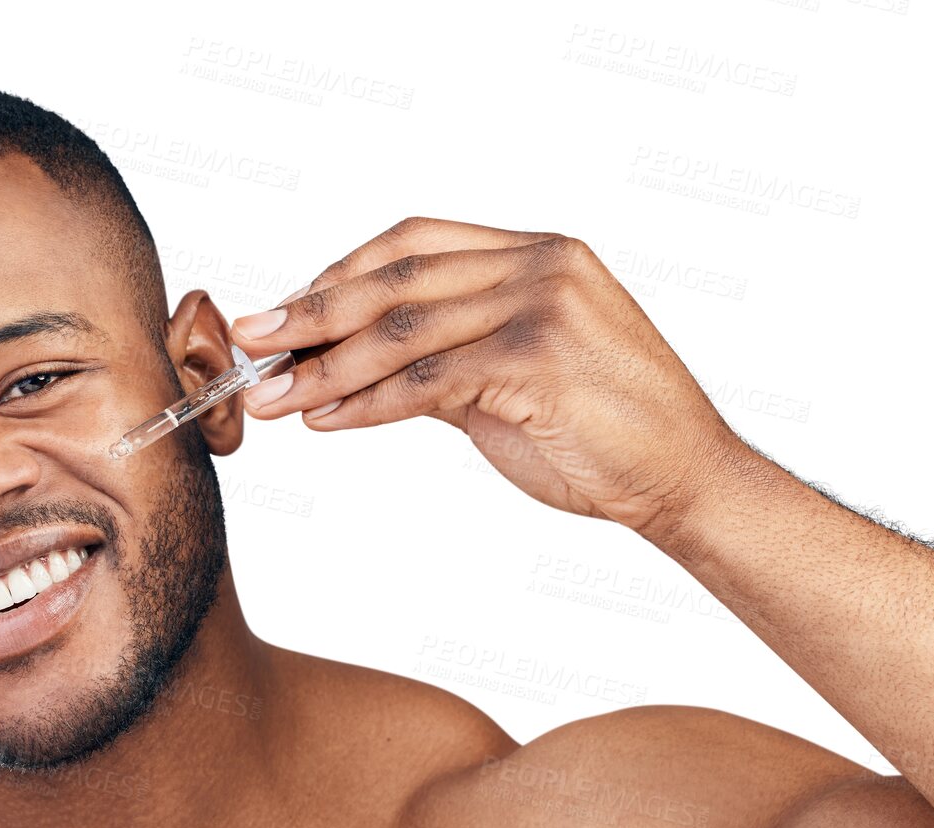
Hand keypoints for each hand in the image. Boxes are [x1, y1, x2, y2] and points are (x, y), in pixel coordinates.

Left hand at [229, 216, 753, 539]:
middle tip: (251, 343)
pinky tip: (325, 420)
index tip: (283, 312)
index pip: (412, 241)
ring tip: (272, 397)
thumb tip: (344, 365)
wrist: (682, 480)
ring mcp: (544, 305)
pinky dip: (365, 402)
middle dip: (311, 314)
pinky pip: (426, 380)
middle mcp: (541, 263)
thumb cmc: (597, 433)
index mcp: (535, 251)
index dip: (337, 273)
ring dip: (324, 368)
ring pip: (402, 330)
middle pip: (395, 279)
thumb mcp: (505, 379)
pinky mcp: (539, 359)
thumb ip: (438, 358)